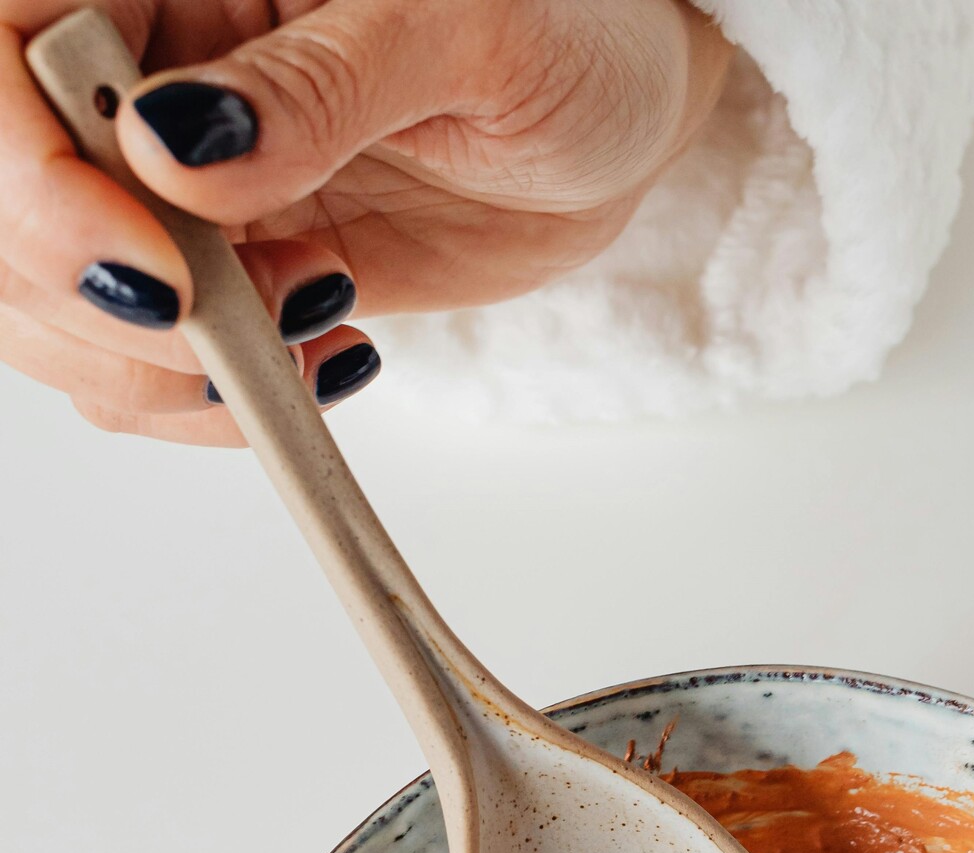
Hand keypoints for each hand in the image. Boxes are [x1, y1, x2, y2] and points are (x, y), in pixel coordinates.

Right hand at [0, 0, 729, 440]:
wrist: (616, 118)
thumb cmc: (564, 26)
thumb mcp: (465, 27)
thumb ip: (320, 86)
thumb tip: (179, 154)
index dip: (28, 176)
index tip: (145, 260)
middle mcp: (138, 68)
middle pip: (6, 206)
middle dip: (92, 298)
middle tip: (241, 323)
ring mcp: (164, 180)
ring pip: (51, 302)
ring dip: (159, 366)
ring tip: (312, 326)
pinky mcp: (216, 270)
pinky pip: (145, 360)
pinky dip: (215, 399)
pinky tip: (324, 357)